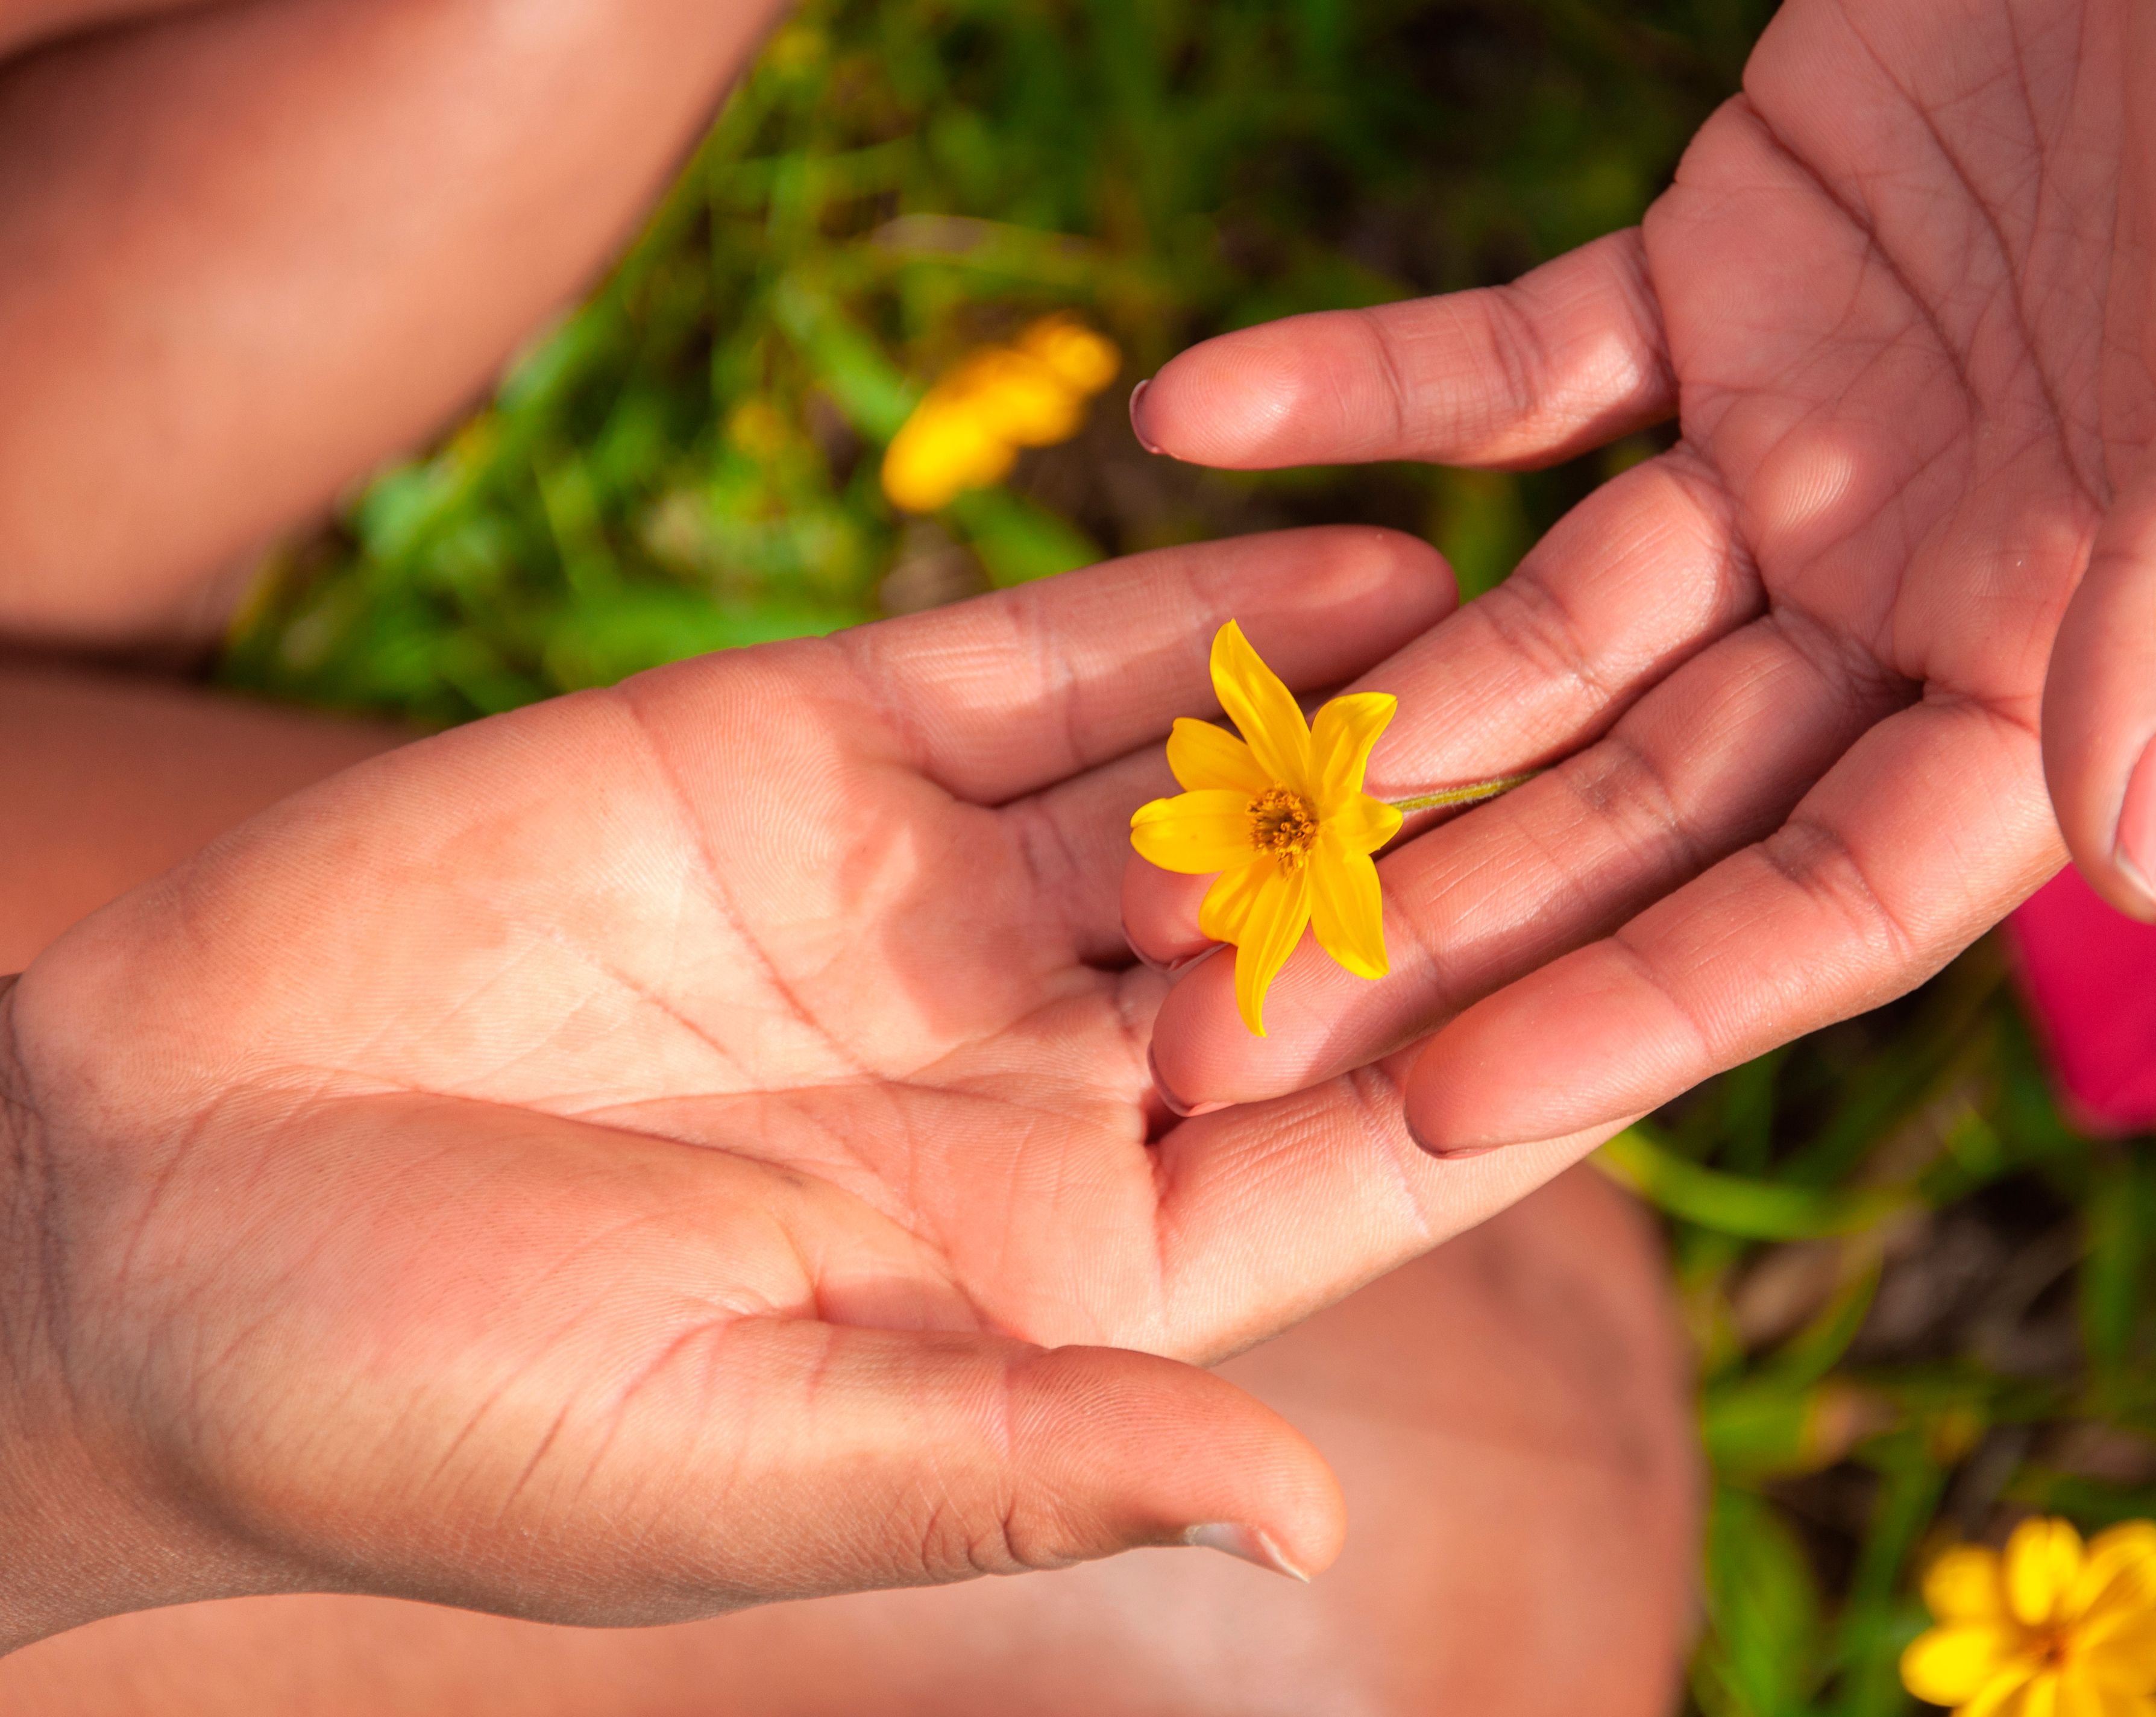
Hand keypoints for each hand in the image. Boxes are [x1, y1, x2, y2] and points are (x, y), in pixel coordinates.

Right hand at [0, 529, 1593, 1650]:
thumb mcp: (746, 1457)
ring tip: (1600, 619)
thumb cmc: (426, 1405)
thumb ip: (1024, 1462)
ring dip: (1397, 721)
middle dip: (1514, 866)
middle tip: (1719, 752)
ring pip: (1223, 792)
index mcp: (1068, 1267)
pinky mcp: (815, 751)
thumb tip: (1303, 1519)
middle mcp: (1037, 1073)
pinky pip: (1051, 670)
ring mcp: (938, 904)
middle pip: (1334, 959)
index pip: (1367, 1170)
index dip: (1540, 1083)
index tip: (1716, 993)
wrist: (140, 1209)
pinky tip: (1366, 564)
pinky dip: (1195, 618)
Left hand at [1125, 0, 2155, 1151]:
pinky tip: (1194, 410)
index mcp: (2074, 647)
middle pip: (1649, 801)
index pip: (1837, 895)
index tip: (1447, 1104)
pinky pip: (1501, 366)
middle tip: (1226, 1015)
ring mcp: (1797, 441)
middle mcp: (1916, 585)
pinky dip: (1357, 387)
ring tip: (1169, 801)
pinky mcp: (1708, 279)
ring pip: (1548, 626)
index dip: (1650, 1007)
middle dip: (1450, 912)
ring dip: (1370, 707)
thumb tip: (2131, 861)